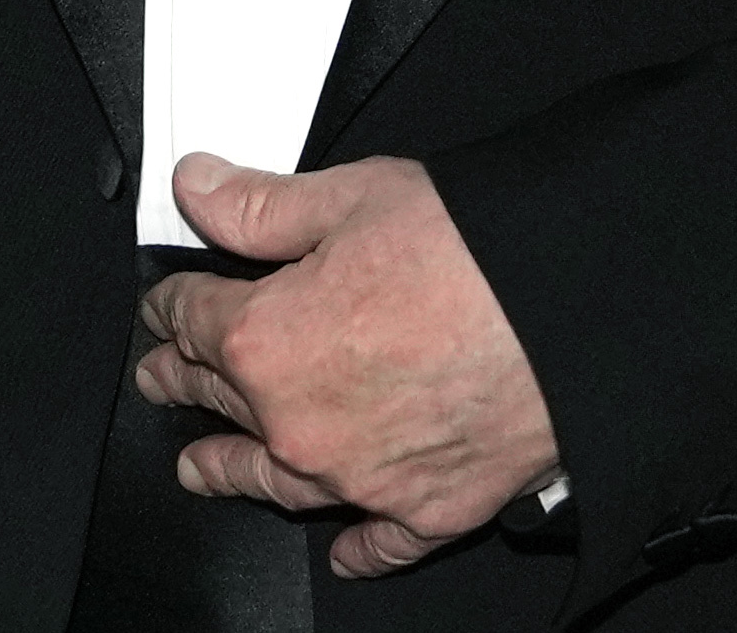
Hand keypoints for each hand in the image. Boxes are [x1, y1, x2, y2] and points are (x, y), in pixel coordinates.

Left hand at [133, 153, 558, 577]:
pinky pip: (377, 542)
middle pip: (222, 399)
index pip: (192, 320)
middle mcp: (298, 423)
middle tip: (162, 380)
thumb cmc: (472, 249)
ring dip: (232, 471)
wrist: (574, 309)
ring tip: (201, 469)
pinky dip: (356, 546)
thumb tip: (195, 189)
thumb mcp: (350, 197)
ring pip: (276, 481)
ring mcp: (360, 476)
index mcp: (265, 340)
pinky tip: (341, 548)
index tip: (162, 308)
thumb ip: (260, 205)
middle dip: (185, 382)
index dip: (170, 307)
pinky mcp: (428, 508)